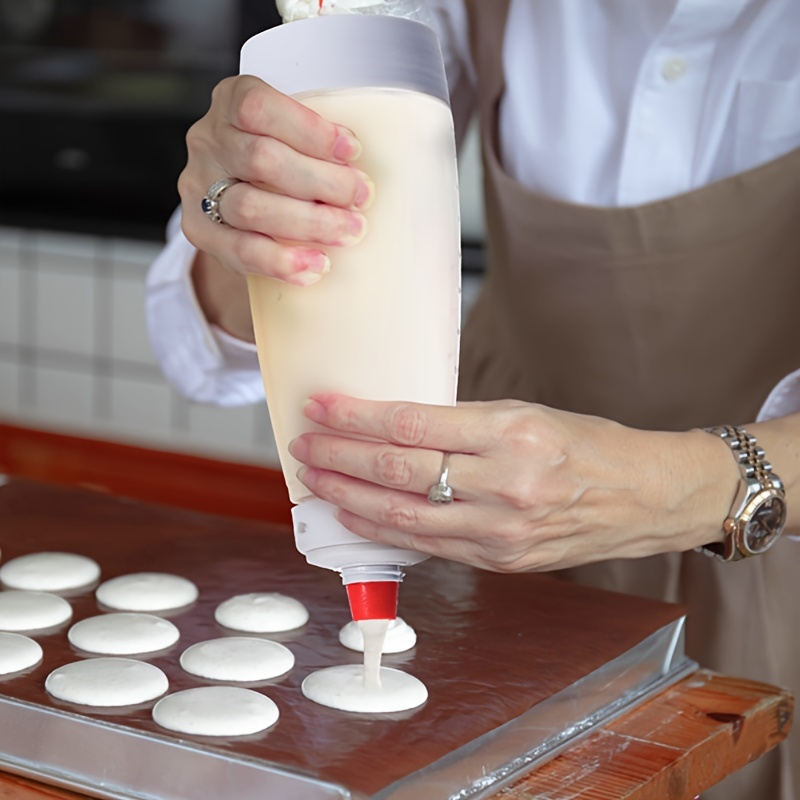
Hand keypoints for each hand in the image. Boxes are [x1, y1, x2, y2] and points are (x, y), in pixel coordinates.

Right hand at [179, 75, 373, 339]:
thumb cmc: (280, 164)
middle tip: (361, 199)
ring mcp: (197, 187)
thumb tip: (388, 165)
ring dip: (307, 222)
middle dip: (320, 182)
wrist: (236, 206)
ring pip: (250, 206)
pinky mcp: (198, 230)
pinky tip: (315, 266)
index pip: (259, 107)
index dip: (310, 130)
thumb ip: (320, 143)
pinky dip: (280, 260)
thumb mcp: (292, 137)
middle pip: (261, 160)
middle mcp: (207, 141)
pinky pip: (238, 250)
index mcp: (230, 103)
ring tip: (348, 232)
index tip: (353, 151)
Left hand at [288, 394, 737, 572]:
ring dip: (349, 497)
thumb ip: (461, 424)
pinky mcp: (501, 560)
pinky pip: (428, 546)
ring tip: (315, 480)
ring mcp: (502, 530)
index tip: (321, 407)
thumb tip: (392, 426)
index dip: (356, 417)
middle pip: (398, 470)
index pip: (412, 424)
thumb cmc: (587, 446)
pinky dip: (383, 531)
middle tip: (304, 445)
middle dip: (340, 457)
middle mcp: (505, 483)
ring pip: (403, 514)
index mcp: (512, 431)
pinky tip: (355, 517)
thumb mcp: (525, 412)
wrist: (643, 497)